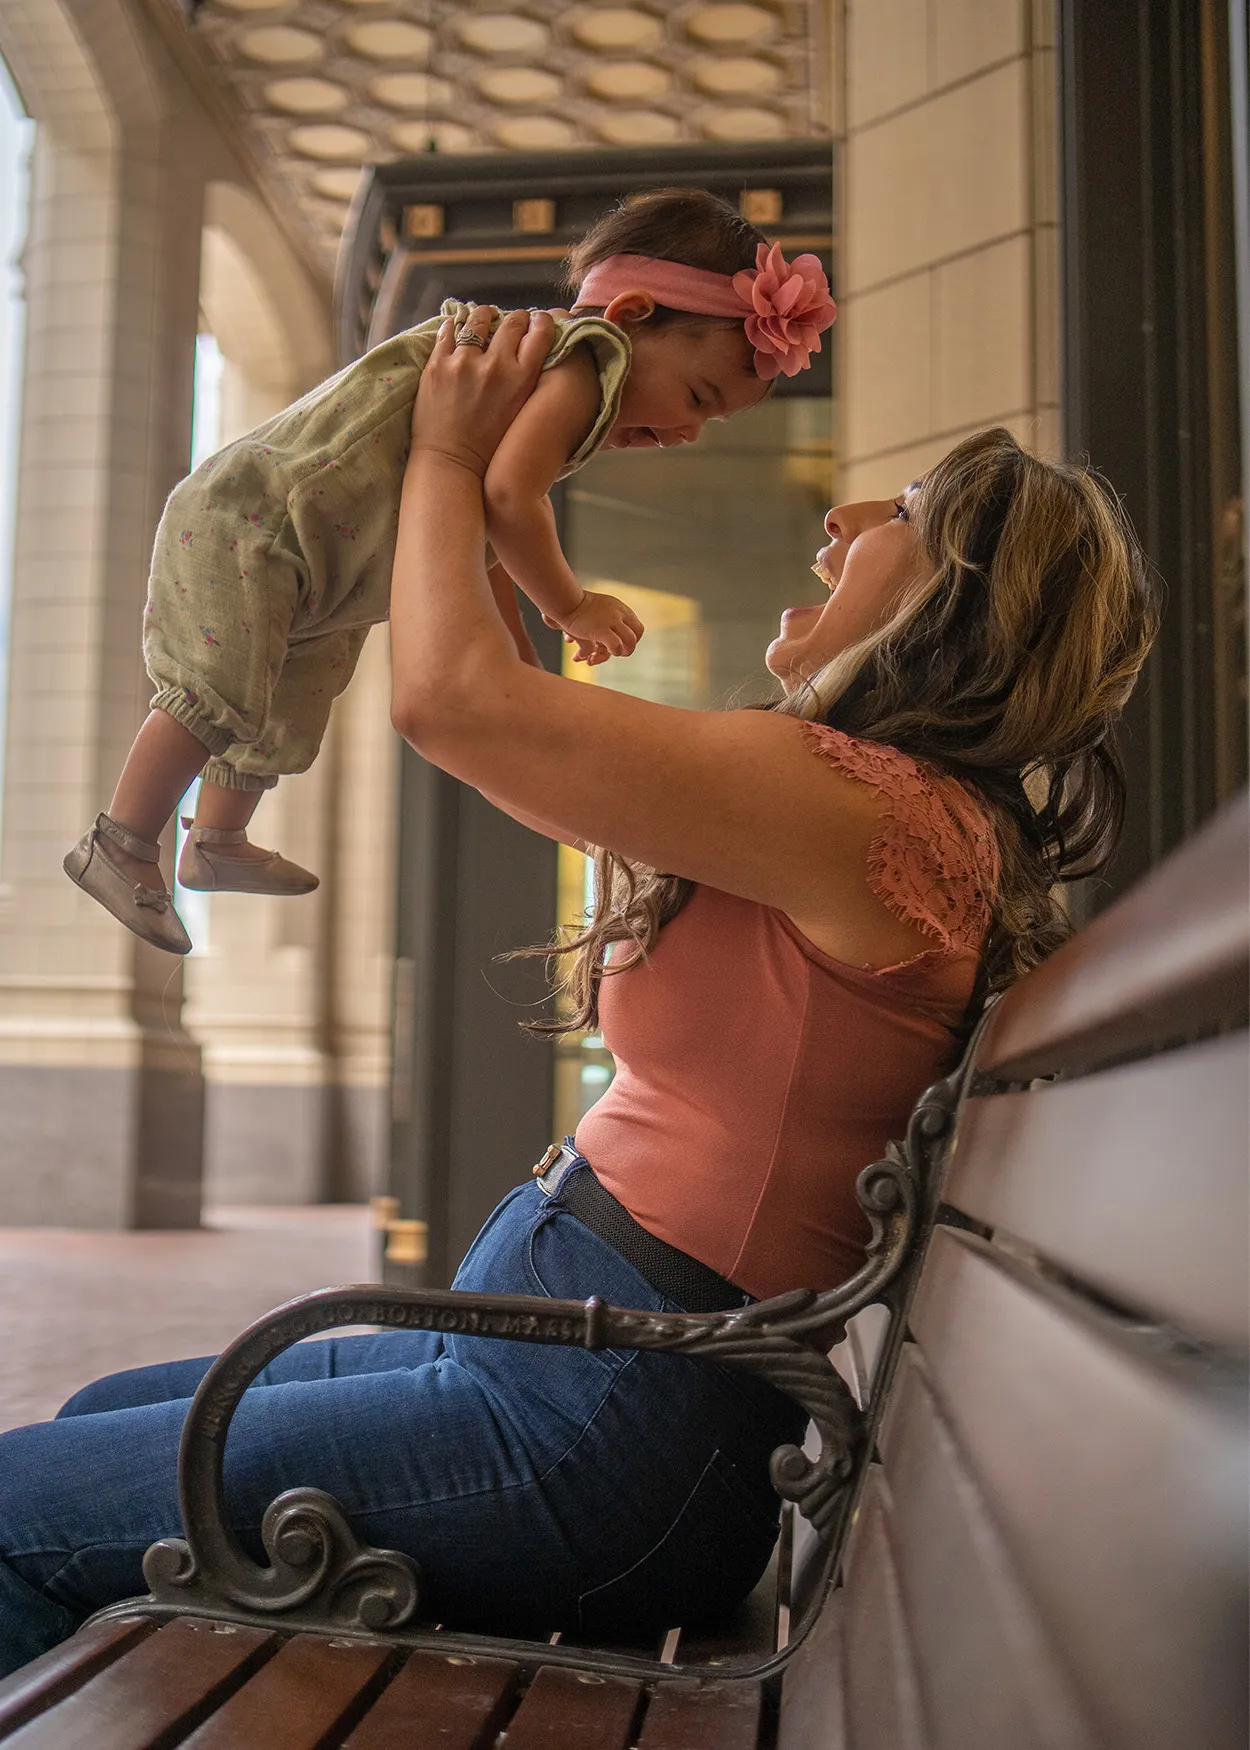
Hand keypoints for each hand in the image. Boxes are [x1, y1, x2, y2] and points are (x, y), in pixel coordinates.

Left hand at [410, 306, 554, 478]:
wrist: (452, 463)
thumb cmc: (490, 445)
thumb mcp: (520, 412)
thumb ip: (526, 380)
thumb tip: (530, 351)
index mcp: (521, 379)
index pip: (540, 333)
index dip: (540, 321)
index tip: (537, 320)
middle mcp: (496, 366)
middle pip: (512, 322)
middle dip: (515, 318)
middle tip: (512, 321)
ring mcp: (464, 363)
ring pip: (478, 319)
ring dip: (484, 316)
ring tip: (484, 318)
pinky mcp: (438, 365)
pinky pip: (448, 331)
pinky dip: (454, 327)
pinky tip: (457, 329)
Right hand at [545, 591, 644, 664]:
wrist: (565, 600)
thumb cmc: (574, 605)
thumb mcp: (595, 609)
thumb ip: (600, 623)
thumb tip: (596, 638)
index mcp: (620, 608)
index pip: (637, 627)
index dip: (631, 640)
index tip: (619, 644)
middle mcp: (619, 614)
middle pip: (637, 634)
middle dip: (628, 647)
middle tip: (615, 653)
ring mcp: (612, 621)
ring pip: (630, 642)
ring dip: (620, 652)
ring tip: (600, 656)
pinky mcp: (602, 630)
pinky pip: (616, 646)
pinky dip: (610, 653)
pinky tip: (594, 657)